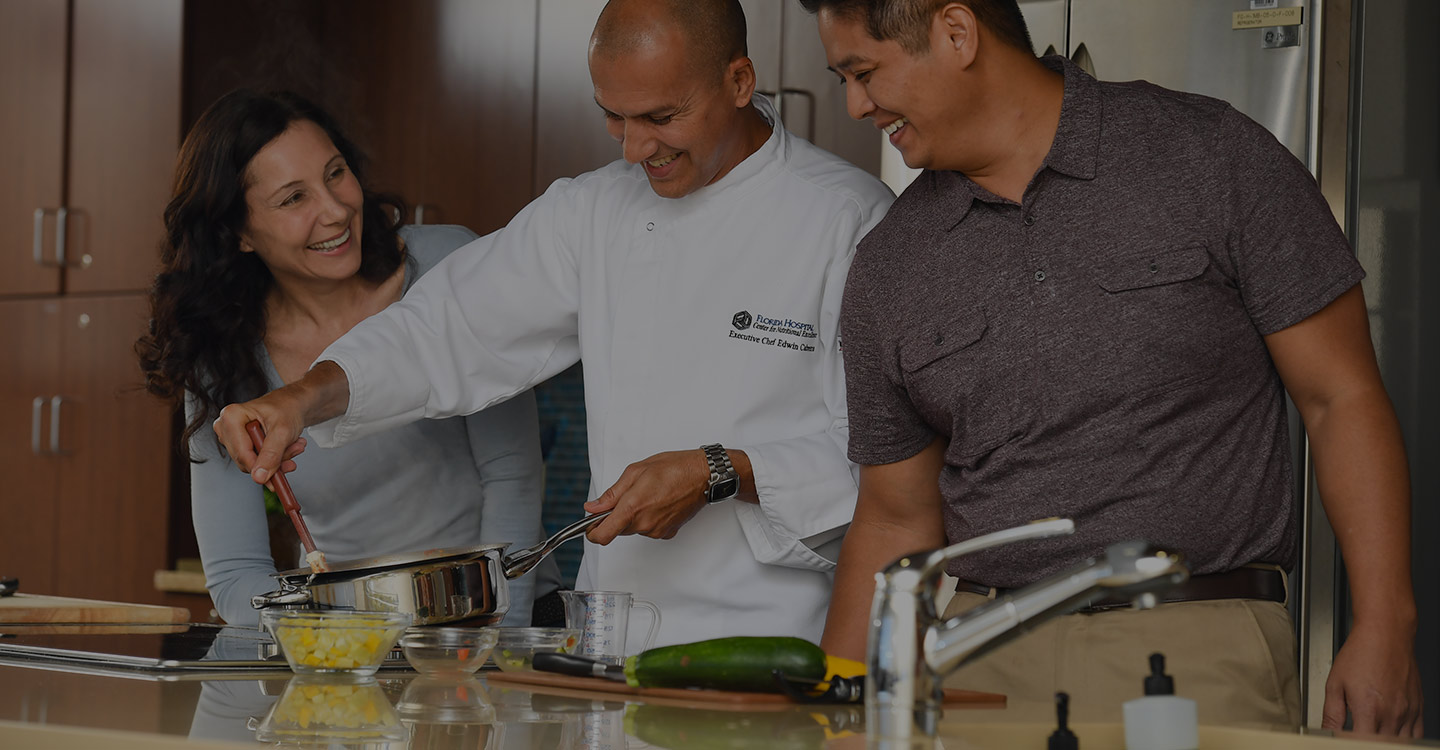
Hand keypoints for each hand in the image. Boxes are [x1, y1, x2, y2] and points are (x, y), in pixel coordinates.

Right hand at [212, 361, 349, 484]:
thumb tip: (259, 477)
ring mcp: (232, 436)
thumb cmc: (287, 408)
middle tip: (296, 450)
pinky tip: (289, 448)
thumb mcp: (283, 431)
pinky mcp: (241, 444)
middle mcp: (226, 426)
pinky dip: (276, 458)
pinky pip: (256, 461)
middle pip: (246, 460)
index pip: (241, 453)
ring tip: (296, 445)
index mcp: (231, 416)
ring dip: (279, 458)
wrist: (293, 403)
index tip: (276, 480)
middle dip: (274, 459)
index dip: (260, 468)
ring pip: (253, 463)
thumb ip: (271, 454)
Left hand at [582, 450, 710, 543]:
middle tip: (628, 495)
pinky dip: (648, 518)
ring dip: (634, 516)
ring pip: (634, 528)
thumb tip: (593, 507)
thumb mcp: (635, 472)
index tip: (590, 525)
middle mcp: (644, 524)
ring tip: (648, 495)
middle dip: (617, 516)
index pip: (603, 535)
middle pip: (618, 529)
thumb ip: (611, 494)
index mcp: (632, 507)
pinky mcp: (667, 533)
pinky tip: (658, 503)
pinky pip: (648, 529)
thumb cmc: (673, 468)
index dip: (592, 532)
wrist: (702, 476)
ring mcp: (656, 530)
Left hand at [1322, 620, 1423, 736]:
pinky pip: (1416, 734)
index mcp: (1368, 710)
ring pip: (1399, 743)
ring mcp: (1407, 712)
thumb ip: (1332, 713)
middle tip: (1357, 734)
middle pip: (1380, 745)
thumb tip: (1327, 732)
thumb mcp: (1335, 683)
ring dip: (1385, 742)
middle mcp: (1391, 714)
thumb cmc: (1360, 653)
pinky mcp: (1417, 707)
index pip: (1360, 744)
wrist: (1385, 635)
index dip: (1350, 744)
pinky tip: (1391, 732)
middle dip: (1367, 742)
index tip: (1344, 740)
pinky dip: (1404, 739)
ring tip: (1372, 731)